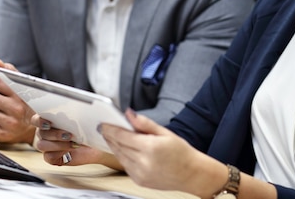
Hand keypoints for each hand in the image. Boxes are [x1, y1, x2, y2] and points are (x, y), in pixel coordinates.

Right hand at [31, 114, 121, 168]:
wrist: (96, 145)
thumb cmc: (90, 129)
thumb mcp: (87, 119)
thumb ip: (81, 115)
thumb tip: (78, 115)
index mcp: (51, 120)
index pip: (36, 119)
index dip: (39, 121)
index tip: (49, 123)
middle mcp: (47, 133)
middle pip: (40, 133)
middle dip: (55, 134)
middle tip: (69, 134)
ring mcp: (48, 146)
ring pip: (42, 145)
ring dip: (58, 144)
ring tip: (73, 143)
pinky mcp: (52, 157)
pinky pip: (48, 156)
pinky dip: (59, 153)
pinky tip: (70, 150)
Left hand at [100, 109, 226, 197]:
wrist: (191, 174)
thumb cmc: (181, 153)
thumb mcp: (165, 132)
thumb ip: (145, 124)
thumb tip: (130, 114)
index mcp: (150, 147)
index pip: (123, 136)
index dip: (111, 129)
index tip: (104, 123)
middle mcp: (143, 162)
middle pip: (119, 146)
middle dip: (110, 136)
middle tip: (105, 128)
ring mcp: (140, 174)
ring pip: (120, 156)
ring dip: (114, 146)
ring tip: (112, 137)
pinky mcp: (139, 181)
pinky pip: (125, 166)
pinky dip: (122, 156)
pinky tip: (124, 150)